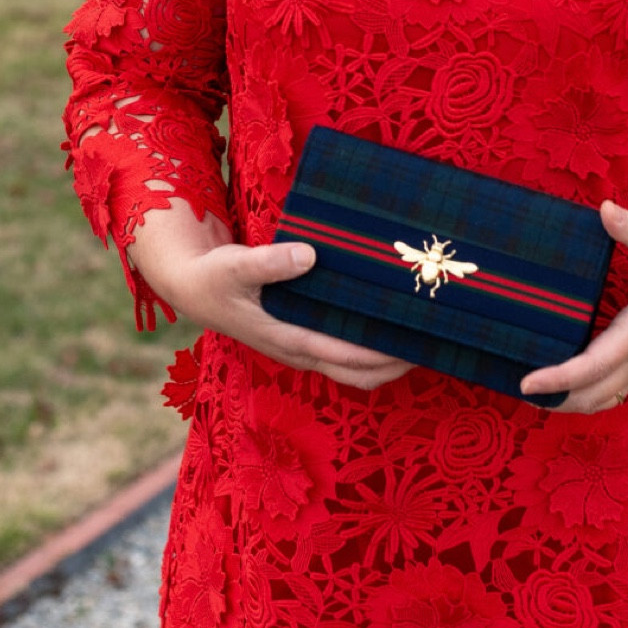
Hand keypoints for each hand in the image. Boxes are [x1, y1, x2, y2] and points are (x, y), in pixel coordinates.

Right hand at [129, 199, 411, 391]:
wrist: (193, 286)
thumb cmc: (215, 277)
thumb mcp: (235, 265)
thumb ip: (269, 262)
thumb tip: (308, 254)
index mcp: (288, 339)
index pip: (346, 357)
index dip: (384, 355)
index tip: (417, 343)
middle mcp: (300, 351)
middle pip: (359, 373)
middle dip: (397, 363)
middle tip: (435, 339)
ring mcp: (302, 347)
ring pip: (354, 366)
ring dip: (387, 356)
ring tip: (421, 331)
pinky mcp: (302, 335)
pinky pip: (344, 350)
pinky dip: (369, 344)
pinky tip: (386, 318)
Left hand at [518, 182, 627, 414]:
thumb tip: (603, 207)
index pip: (593, 365)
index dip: (559, 378)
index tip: (527, 383)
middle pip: (592, 395)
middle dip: (555, 399)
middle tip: (516, 390)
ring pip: (605, 399)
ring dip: (572, 402)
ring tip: (537, 395)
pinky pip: (619, 393)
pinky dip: (592, 396)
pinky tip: (573, 389)